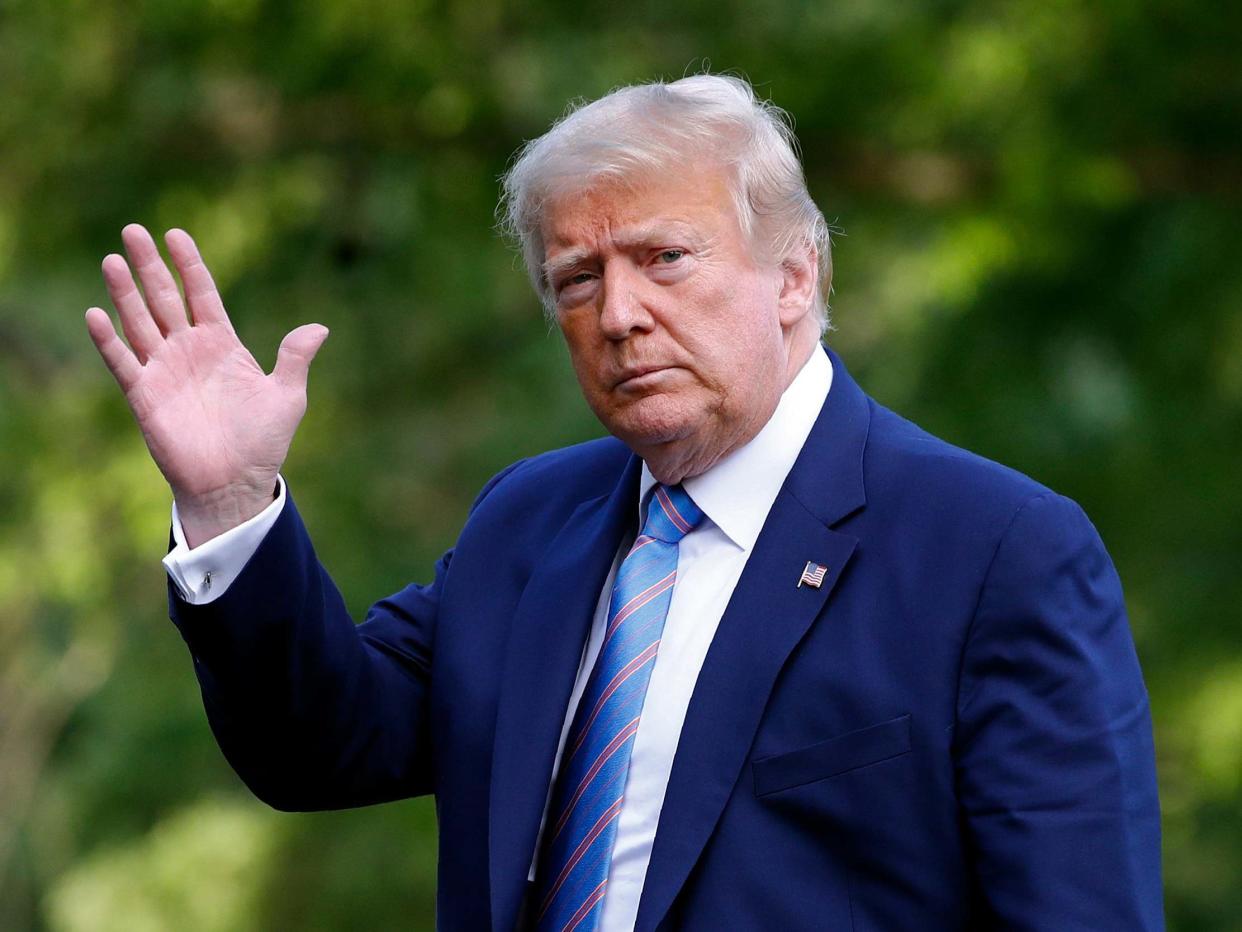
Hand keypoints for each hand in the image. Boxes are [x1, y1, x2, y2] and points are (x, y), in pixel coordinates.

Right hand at [85, 224, 328, 546]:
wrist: (236, 483)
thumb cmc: (263, 442)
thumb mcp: (287, 396)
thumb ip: (295, 359)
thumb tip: (320, 328)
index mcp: (223, 344)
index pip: (202, 294)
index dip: (189, 264)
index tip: (176, 233)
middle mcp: (189, 351)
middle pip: (165, 298)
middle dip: (150, 266)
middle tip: (133, 230)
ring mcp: (164, 370)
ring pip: (140, 322)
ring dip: (125, 293)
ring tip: (113, 259)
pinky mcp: (144, 396)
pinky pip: (123, 362)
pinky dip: (109, 340)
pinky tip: (96, 314)